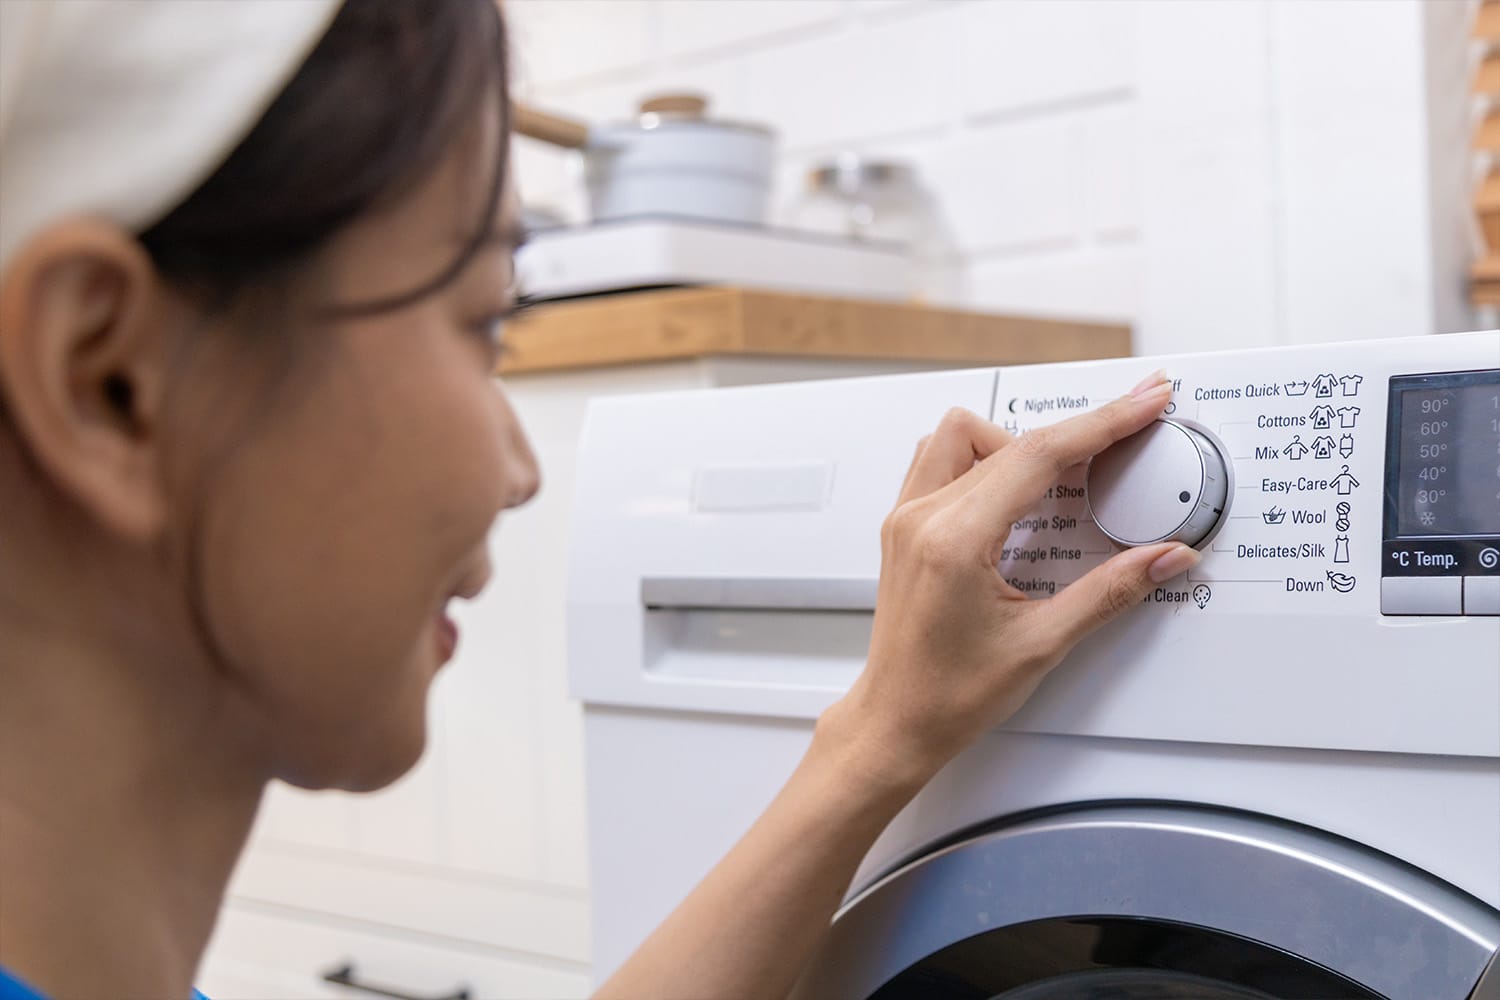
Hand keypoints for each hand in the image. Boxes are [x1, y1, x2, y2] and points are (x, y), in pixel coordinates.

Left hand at [827, 373, 1197, 783]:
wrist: (896, 720)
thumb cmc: (947, 694)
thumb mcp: (1042, 644)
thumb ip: (1111, 591)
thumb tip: (1165, 557)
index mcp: (953, 539)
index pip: (1038, 454)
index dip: (1101, 423)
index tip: (1143, 403)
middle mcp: (921, 517)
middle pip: (1008, 436)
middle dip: (1074, 431)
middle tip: (1124, 437)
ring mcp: (906, 518)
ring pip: (963, 435)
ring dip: (1017, 443)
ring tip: (1062, 477)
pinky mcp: (904, 527)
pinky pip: (943, 461)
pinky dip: (986, 461)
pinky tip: (1018, 494)